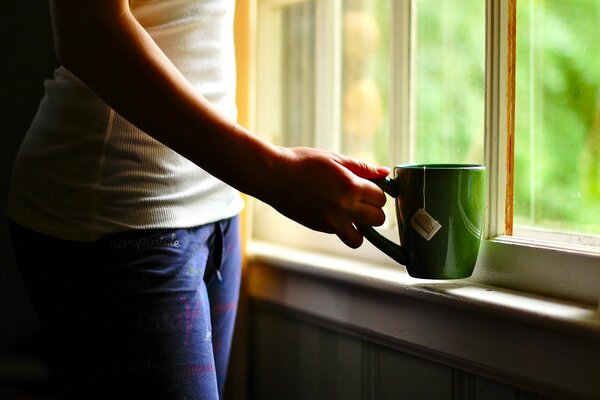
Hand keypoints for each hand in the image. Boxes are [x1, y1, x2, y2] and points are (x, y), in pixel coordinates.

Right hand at [265, 147, 388, 247]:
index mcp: (350, 186)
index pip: (381, 198)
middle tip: (361, 200)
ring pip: (360, 238)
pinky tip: (332, 211)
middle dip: (373, 210)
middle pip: (378, 219)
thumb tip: (385, 173)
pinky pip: (341, 235)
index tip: (369, 188)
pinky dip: (342, 227)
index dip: (377, 192)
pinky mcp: (320, 228)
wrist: (273, 175)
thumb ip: (362, 168)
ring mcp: (331, 222)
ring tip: (350, 213)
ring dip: (360, 227)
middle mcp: (344, 208)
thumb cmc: (303, 162)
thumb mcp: (335, 159)